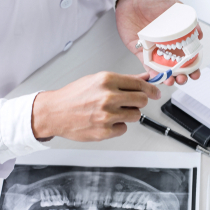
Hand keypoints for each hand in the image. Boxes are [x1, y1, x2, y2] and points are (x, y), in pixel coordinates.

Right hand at [31, 72, 160, 140]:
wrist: (54, 112)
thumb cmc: (73, 96)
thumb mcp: (97, 80)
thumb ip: (123, 80)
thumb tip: (144, 77)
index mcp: (107, 80)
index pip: (139, 84)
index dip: (151, 89)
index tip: (155, 92)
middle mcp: (108, 97)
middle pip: (142, 100)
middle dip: (140, 102)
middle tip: (132, 103)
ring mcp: (106, 115)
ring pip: (135, 115)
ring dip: (128, 114)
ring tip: (113, 112)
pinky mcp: (104, 131)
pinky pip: (123, 129)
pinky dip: (118, 126)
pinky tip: (106, 121)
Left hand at [115, 0, 202, 85]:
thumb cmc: (151, 1)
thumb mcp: (173, 7)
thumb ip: (187, 20)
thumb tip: (200, 35)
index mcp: (178, 38)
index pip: (188, 56)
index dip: (193, 66)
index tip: (195, 73)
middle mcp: (167, 47)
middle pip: (177, 67)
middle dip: (182, 76)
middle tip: (184, 79)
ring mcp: (155, 50)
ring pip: (164, 69)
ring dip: (168, 78)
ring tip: (171, 81)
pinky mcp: (142, 52)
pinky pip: (148, 66)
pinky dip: (153, 74)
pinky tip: (158, 78)